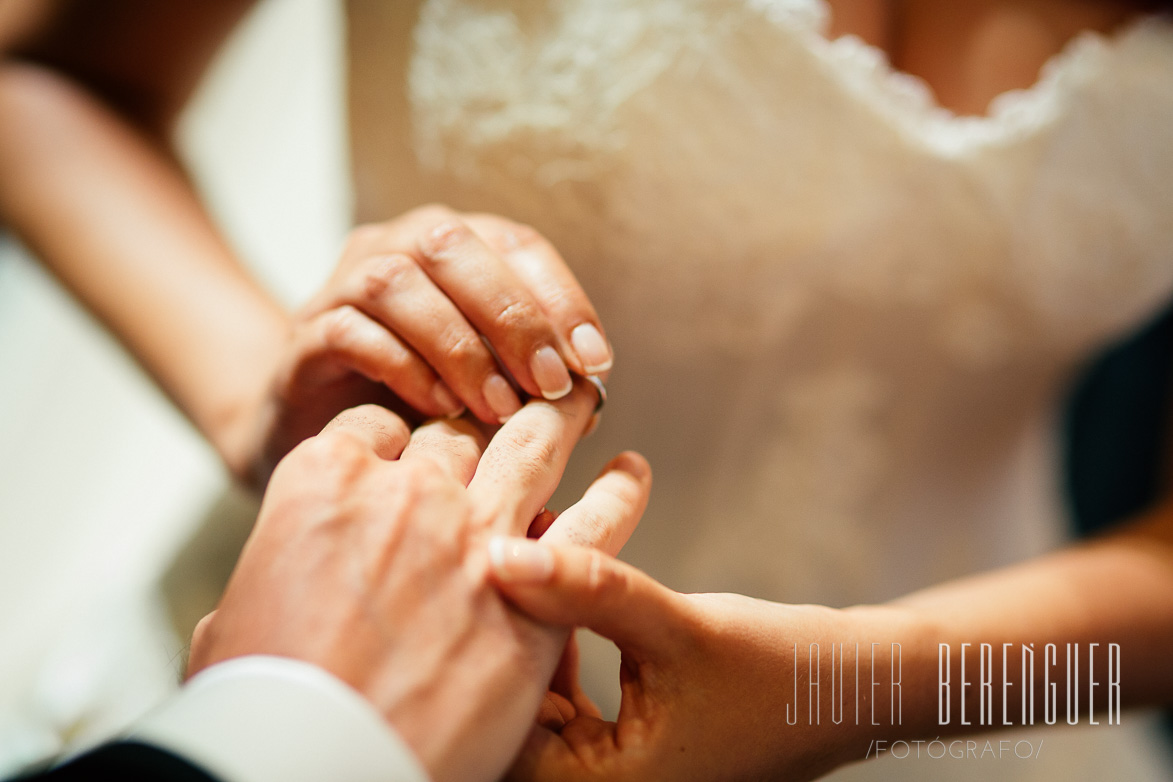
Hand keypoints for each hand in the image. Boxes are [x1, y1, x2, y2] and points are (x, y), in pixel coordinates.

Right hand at [188, 381, 645, 781]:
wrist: (316, 764)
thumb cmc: (262, 705)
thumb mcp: (234, 623)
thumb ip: (270, 580)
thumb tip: (274, 592)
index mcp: (324, 481)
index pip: (375, 426)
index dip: (397, 436)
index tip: (413, 449)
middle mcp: (407, 488)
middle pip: (454, 430)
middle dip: (477, 421)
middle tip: (504, 412)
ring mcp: (477, 529)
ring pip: (532, 442)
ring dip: (558, 417)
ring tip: (578, 399)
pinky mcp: (538, 583)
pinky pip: (597, 517)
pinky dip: (619, 490)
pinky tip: (631, 472)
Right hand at [223, 205, 611, 484]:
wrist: (320, 425)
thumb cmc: (418, 397)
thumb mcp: (486, 382)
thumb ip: (531, 380)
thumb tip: (590, 402)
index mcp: (453, 245)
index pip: (516, 244)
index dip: (562, 297)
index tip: (595, 361)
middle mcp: (395, 246)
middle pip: (453, 248)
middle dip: (513, 317)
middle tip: (551, 384)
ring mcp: (342, 285)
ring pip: (397, 284)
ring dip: (459, 347)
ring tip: (499, 408)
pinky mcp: (306, 335)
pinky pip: (351, 332)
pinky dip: (404, 368)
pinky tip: (441, 408)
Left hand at [491, 545, 917, 781]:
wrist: (851, 685)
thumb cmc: (774, 669)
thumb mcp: (676, 626)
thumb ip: (588, 592)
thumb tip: (502, 555)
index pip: (495, 739)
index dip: (475, 658)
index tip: (469, 581)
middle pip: (509, 723)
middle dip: (500, 640)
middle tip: (491, 562)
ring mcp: (610, 770)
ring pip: (536, 704)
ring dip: (530, 637)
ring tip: (522, 560)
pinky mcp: (620, 741)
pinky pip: (564, 698)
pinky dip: (559, 647)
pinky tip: (557, 589)